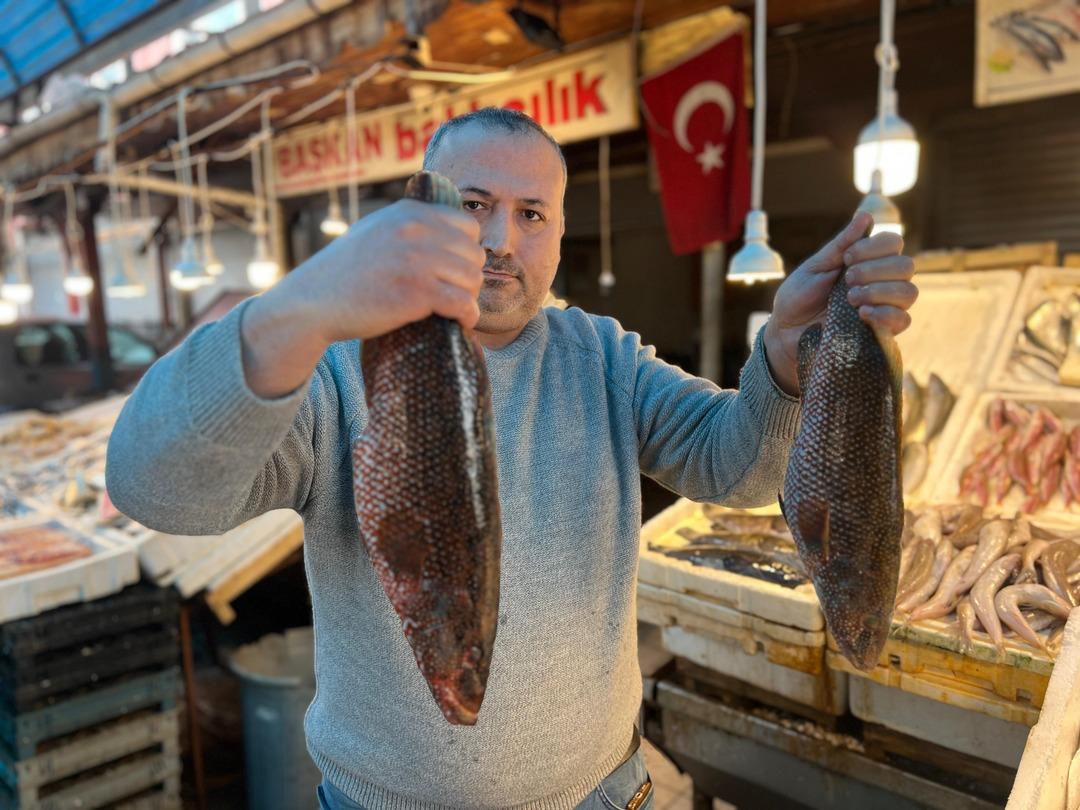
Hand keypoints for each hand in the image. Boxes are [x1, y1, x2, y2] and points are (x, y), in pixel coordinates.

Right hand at [241, 198, 484, 397]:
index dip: (466, 251)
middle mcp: (415, 231)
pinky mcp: (415, 293)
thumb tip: (447, 228)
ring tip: (455, 310)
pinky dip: (468, 316)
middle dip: (468, 277)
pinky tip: (461, 323)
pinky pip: (463, 304)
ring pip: (472, 280)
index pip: (467, 226)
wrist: (311, 302)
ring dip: (469, 298)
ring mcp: (416, 261)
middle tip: (455, 295)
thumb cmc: (344, 272)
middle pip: (474, 255)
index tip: (454, 271)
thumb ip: (408, 225)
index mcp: (409, 213)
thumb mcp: (375, 230)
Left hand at [763, 211, 917, 395]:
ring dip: (880, 291)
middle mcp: (881, 281)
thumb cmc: (798, 296)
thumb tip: (866, 216)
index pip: (893, 243)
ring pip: (909, 292)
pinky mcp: (881, 332)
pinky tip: (862, 314)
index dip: (875, 247)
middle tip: (847, 280)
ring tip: (851, 299)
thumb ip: (841, 245)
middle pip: (906, 266)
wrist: (785, 331)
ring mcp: (884, 306)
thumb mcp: (815, 267)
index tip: (847, 257)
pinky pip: (902, 321)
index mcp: (866, 261)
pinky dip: (885, 314)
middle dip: (875, 270)